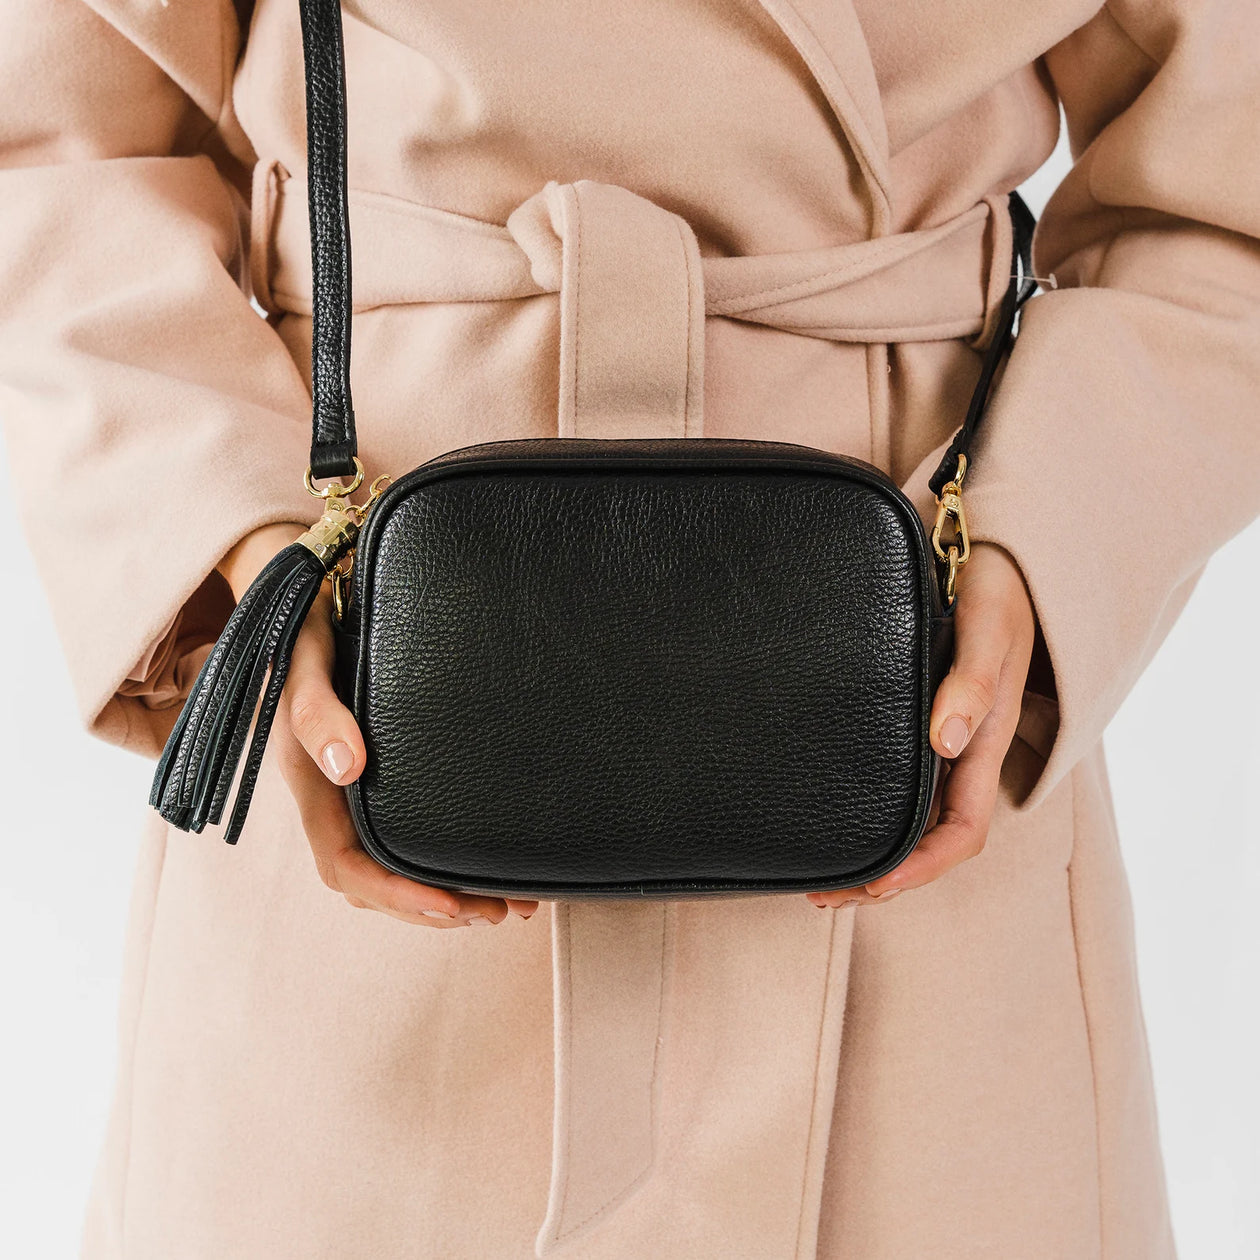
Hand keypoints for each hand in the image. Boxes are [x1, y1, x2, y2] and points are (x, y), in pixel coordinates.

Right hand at [217, 524, 538, 927]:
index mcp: (311, 782)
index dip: (399, 896)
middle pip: (376, 882)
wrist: (309, 594)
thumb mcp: (306, 659)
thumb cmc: (307, 626)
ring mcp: (353, 789)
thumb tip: (345, 765)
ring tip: (509, 902)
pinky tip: (484, 860)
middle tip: (506, 911)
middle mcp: (332, 796)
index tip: (456, 908)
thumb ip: (316, 709)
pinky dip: (443, 860)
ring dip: (446, 892)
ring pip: (392, 866)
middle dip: (437, 907)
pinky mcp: (377, 774)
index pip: (348, 866)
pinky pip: (404, 835)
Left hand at [807, 541, 1036, 909]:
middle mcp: (966, 753)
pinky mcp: (929, 722)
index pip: (962, 830)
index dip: (921, 867)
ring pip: (917, 819)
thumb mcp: (990, 632)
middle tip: (823, 895)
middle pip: (933, 840)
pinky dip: (875, 815)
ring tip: (822, 876)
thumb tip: (946, 740)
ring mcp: (949, 742)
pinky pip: (906, 786)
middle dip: (886, 878)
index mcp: (985, 743)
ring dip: (877, 855)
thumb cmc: (1001, 593)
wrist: (1006, 563)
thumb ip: (970, 683)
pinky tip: (839, 817)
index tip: (872, 886)